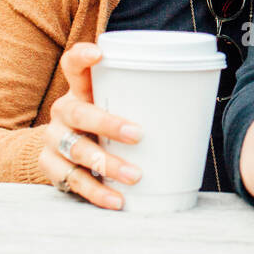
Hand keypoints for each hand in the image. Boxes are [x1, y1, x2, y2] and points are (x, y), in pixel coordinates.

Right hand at [38, 42, 143, 209]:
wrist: (64, 152)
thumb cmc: (103, 123)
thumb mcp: (115, 106)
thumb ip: (143, 100)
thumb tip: (201, 100)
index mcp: (79, 91)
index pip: (72, 66)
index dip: (82, 57)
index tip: (99, 54)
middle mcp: (63, 112)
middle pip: (79, 113)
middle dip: (108, 124)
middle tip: (139, 135)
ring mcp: (54, 141)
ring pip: (76, 150)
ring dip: (107, 163)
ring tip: (135, 175)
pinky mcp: (51, 167)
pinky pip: (73, 181)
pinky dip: (97, 193)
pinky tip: (117, 199)